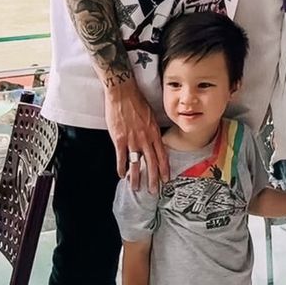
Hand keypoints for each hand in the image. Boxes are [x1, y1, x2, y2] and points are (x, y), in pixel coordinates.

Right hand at [104, 78, 168, 192]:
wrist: (123, 93)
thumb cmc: (137, 102)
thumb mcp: (151, 117)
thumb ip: (152, 131)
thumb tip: (154, 141)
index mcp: (154, 133)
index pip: (162, 155)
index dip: (164, 169)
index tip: (166, 179)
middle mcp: (145, 138)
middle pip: (151, 163)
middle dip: (153, 179)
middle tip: (153, 190)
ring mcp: (132, 140)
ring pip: (135, 163)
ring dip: (136, 177)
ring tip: (136, 187)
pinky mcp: (119, 139)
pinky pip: (121, 157)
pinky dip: (121, 167)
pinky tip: (121, 174)